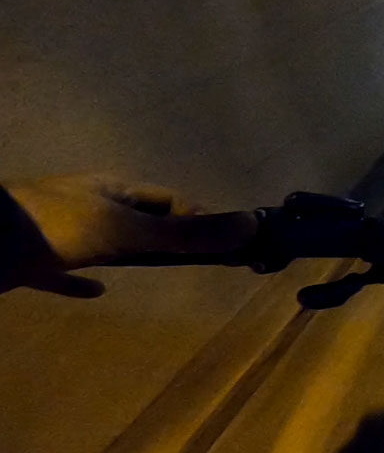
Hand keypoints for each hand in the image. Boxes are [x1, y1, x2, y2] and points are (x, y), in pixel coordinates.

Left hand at [1, 175, 256, 296]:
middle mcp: (90, 204)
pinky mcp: (35, 260)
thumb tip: (248, 226)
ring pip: (106, 243)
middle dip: (169, 235)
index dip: (199, 219)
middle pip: (140, 218)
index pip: (169, 200)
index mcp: (114, 189)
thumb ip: (184, 232)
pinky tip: (97, 293)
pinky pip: (68, 271)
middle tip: (197, 261)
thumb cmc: (56, 227)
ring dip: (132, 255)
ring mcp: (60, 231)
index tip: (226, 243)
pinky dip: (85, 283)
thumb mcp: (128, 229)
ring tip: (157, 271)